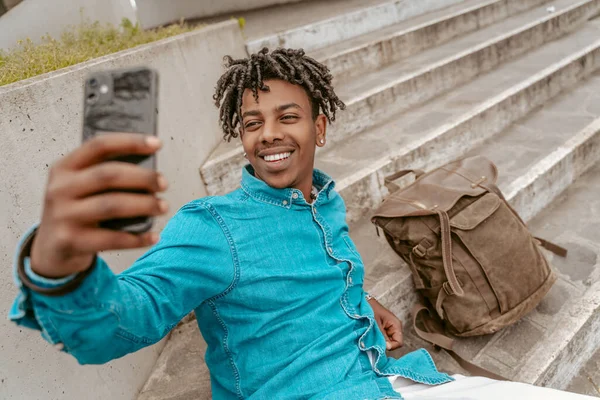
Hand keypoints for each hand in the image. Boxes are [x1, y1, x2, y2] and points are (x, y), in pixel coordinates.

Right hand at [30, 133, 168, 277]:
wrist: (50, 250)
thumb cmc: (75, 211)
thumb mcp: (79, 187)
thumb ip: (104, 175)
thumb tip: (150, 172)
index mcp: (64, 168)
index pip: (99, 146)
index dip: (130, 142)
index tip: (157, 143)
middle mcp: (60, 189)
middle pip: (108, 175)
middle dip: (142, 177)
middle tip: (164, 183)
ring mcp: (63, 216)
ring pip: (112, 205)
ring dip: (144, 205)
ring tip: (163, 206)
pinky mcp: (71, 241)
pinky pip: (112, 238)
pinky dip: (137, 238)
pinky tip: (154, 235)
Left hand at [369, 297, 403, 350]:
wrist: (364, 302)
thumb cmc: (371, 309)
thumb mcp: (376, 324)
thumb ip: (382, 336)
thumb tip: (387, 348)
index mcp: (396, 325)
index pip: (399, 342)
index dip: (391, 346)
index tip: (381, 346)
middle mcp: (395, 328)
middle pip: (393, 343)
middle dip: (385, 344)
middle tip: (375, 341)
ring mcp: (389, 329)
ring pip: (387, 342)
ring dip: (381, 341)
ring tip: (372, 336)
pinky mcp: (384, 329)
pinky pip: (383, 338)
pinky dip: (378, 339)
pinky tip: (372, 335)